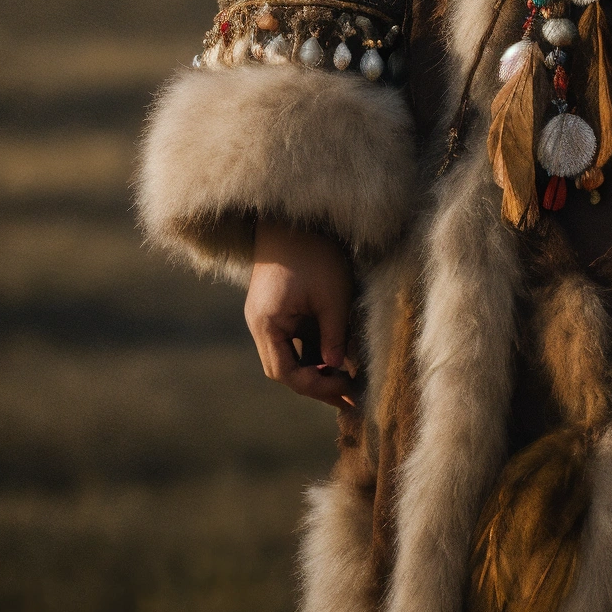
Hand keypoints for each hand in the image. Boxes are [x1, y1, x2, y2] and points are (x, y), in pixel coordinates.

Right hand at [245, 219, 356, 405]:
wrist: (295, 214)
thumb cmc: (315, 252)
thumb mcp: (332, 296)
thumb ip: (334, 336)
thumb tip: (338, 370)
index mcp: (266, 323)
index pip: (285, 372)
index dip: (316, 386)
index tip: (346, 388)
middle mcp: (261, 323)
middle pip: (285, 368)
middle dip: (317, 383)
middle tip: (350, 396)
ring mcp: (268, 314)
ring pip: (291, 353)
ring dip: (317, 367)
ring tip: (349, 382)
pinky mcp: (279, 306)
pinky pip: (295, 337)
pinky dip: (315, 349)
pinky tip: (339, 357)